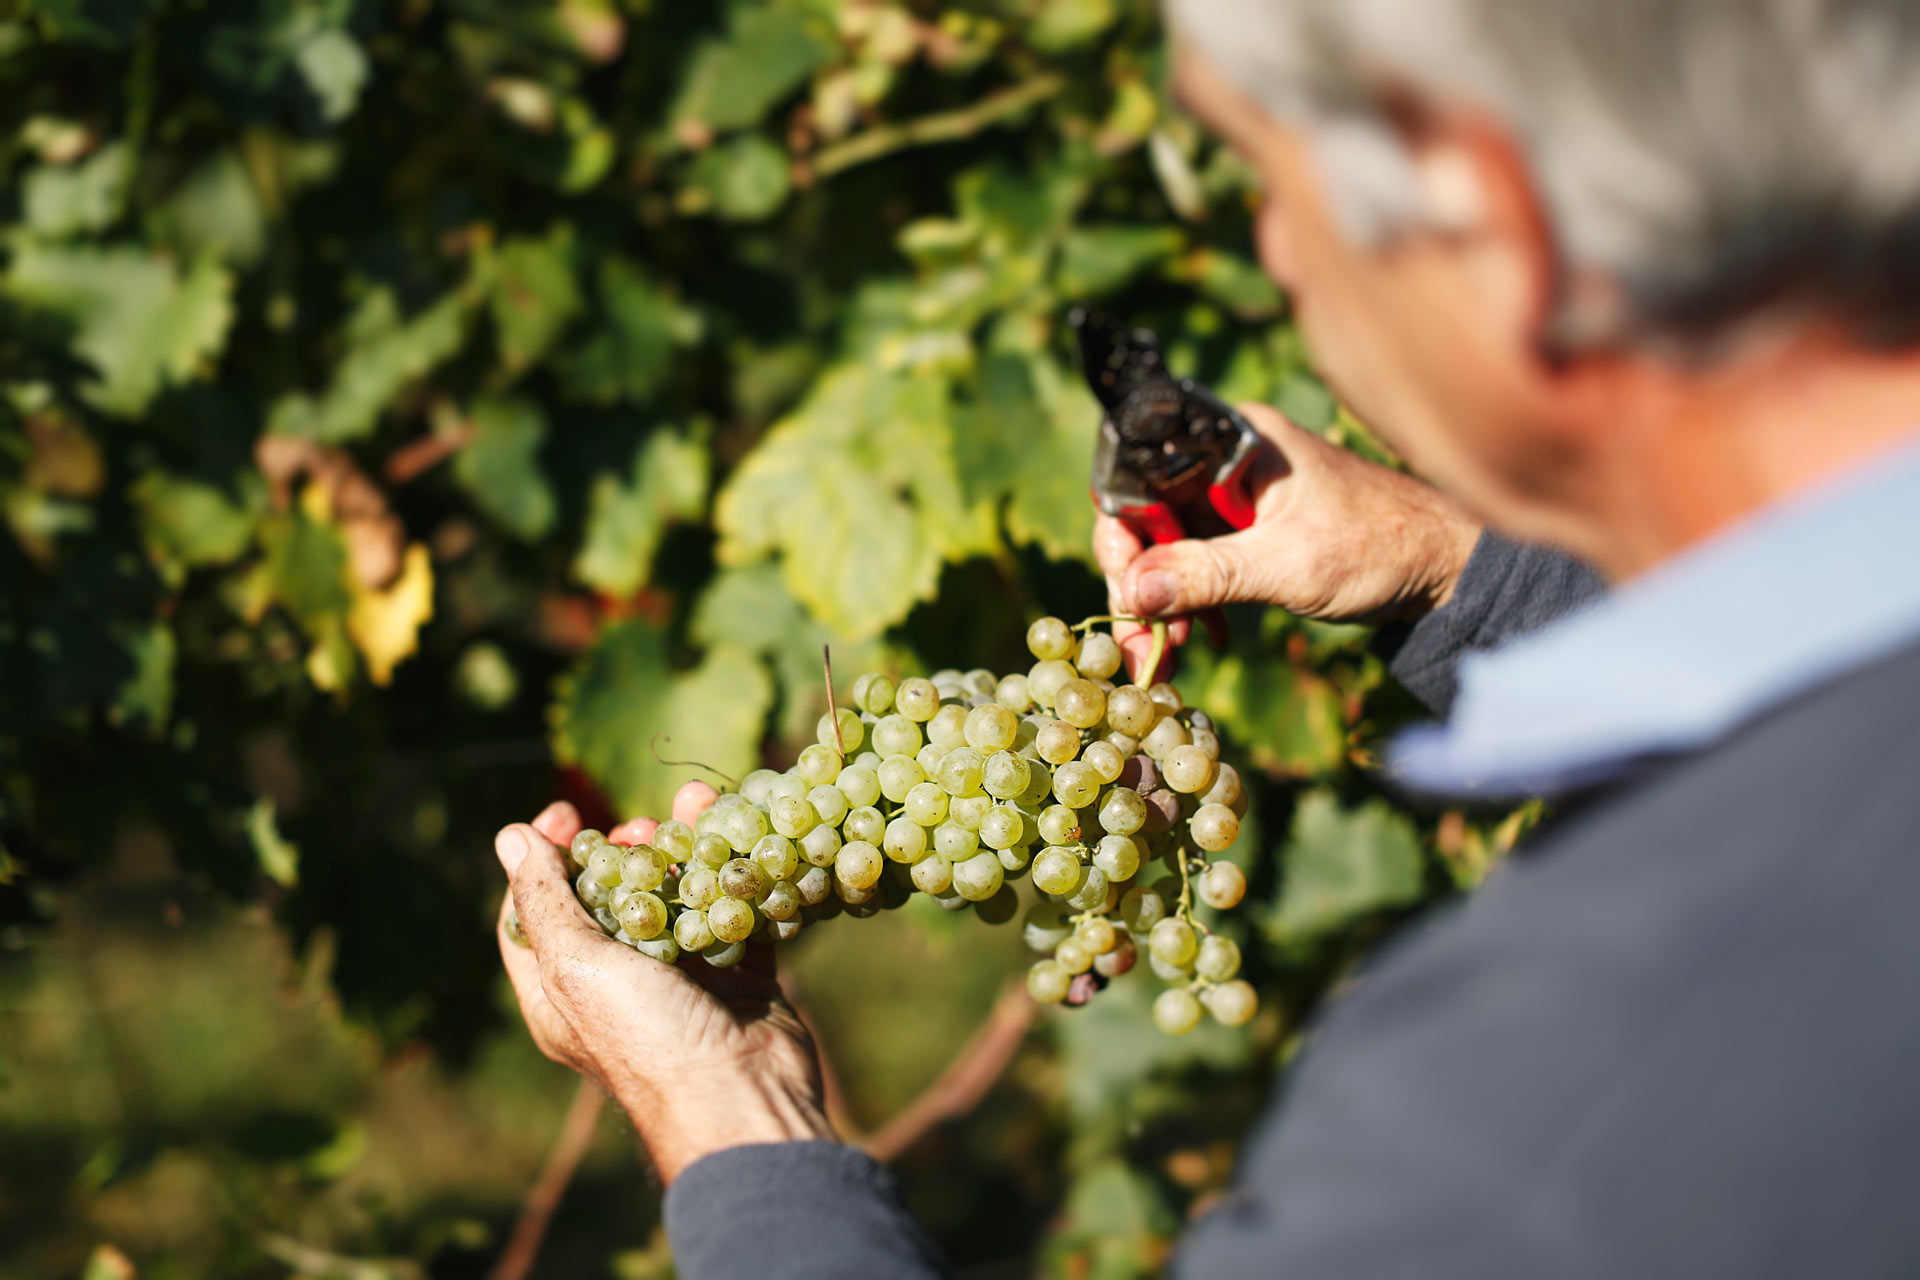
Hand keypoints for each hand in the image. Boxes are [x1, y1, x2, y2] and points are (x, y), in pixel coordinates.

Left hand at [495, 785, 833, 1182]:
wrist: (741, 1097)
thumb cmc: (646, 1037)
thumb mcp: (576, 967)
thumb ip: (543, 901)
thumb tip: (508, 836)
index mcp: (562, 993)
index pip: (533, 915)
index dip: (541, 859)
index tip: (567, 811)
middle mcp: (618, 986)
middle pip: (609, 899)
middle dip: (621, 850)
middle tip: (637, 824)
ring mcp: (682, 981)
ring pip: (675, 900)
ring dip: (682, 851)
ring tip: (693, 812)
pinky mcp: (737, 975)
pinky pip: (732, 914)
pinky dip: (735, 877)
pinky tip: (738, 841)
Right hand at [1095, 403, 1480, 678]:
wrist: (1448, 568)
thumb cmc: (1381, 548)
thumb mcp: (1289, 566)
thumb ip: (1208, 575)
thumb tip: (1132, 594)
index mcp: (1232, 439)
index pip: (1138, 472)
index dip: (1121, 531)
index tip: (1126, 591)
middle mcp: (1225, 457)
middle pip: (1145, 512)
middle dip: (1136, 582)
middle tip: (1137, 644)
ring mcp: (1235, 493)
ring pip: (1166, 542)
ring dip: (1158, 601)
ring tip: (1163, 656)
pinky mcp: (1249, 527)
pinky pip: (1196, 560)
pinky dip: (1189, 601)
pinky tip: (1198, 640)